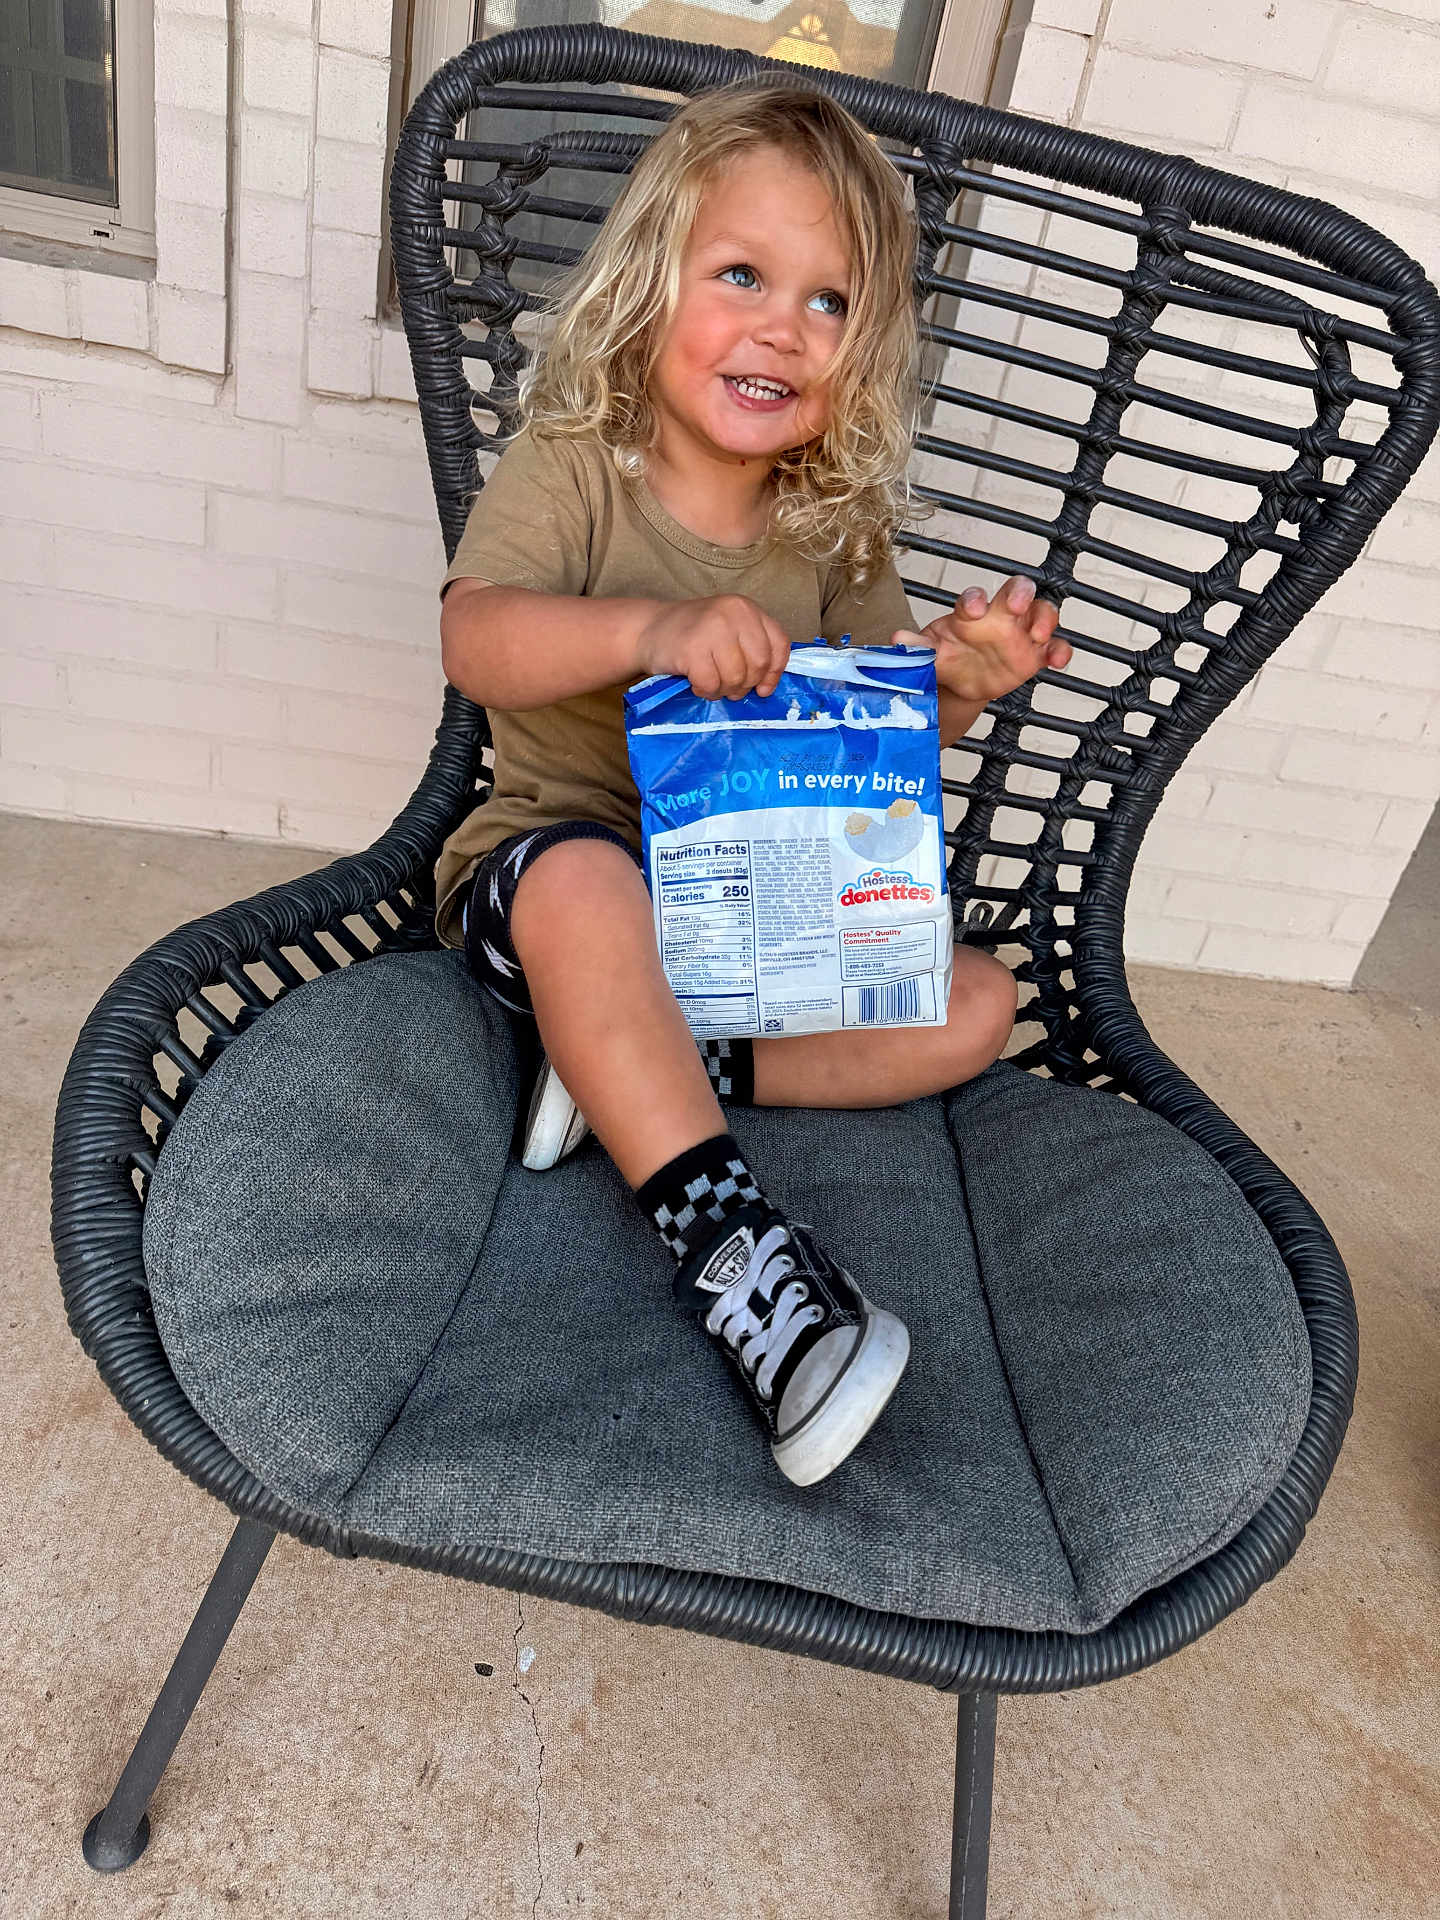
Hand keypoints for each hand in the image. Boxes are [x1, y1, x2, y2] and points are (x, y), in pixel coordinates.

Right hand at [636, 593, 791, 700]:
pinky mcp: (691, 649)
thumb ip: (751, 647)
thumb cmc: (692, 635)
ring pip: (736, 677)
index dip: (774, 672)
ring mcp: (712, 629)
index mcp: (746, 608)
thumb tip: (767, 686)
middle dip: (746, 684)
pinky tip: (696, 683)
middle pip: (759, 664)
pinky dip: (705, 691)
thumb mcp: (729, 630)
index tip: (762, 688)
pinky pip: (711, 684)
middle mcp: (733, 613)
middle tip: (729, 686)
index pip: (778, 644)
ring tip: (711, 683)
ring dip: (724, 690)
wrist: (648, 629)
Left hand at [914, 575, 1069, 706]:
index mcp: (971, 613)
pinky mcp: (1035, 654)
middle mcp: (1000, 616)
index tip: (972, 609)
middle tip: (1016, 605)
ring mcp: (1020, 633)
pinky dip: (1060, 650)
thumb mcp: (931, 652)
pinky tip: (1058, 660)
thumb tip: (898, 640)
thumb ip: (917, 646)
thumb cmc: (948, 657)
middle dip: (1019, 592)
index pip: (974, 597)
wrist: (961, 683)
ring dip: (1044, 619)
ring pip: (1042, 613)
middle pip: (1016, 591)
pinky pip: (1054, 646)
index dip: (975, 599)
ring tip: (1039, 634)